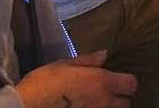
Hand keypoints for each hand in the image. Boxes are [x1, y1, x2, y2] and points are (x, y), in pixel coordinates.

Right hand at [16, 50, 137, 107]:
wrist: (27, 107)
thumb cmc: (44, 82)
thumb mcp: (65, 64)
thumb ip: (88, 60)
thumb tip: (104, 55)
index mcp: (102, 82)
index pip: (131, 84)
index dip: (126, 81)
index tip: (116, 78)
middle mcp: (104, 101)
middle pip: (126, 103)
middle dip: (120, 97)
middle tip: (106, 91)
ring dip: (109, 106)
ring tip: (95, 100)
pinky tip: (86, 106)